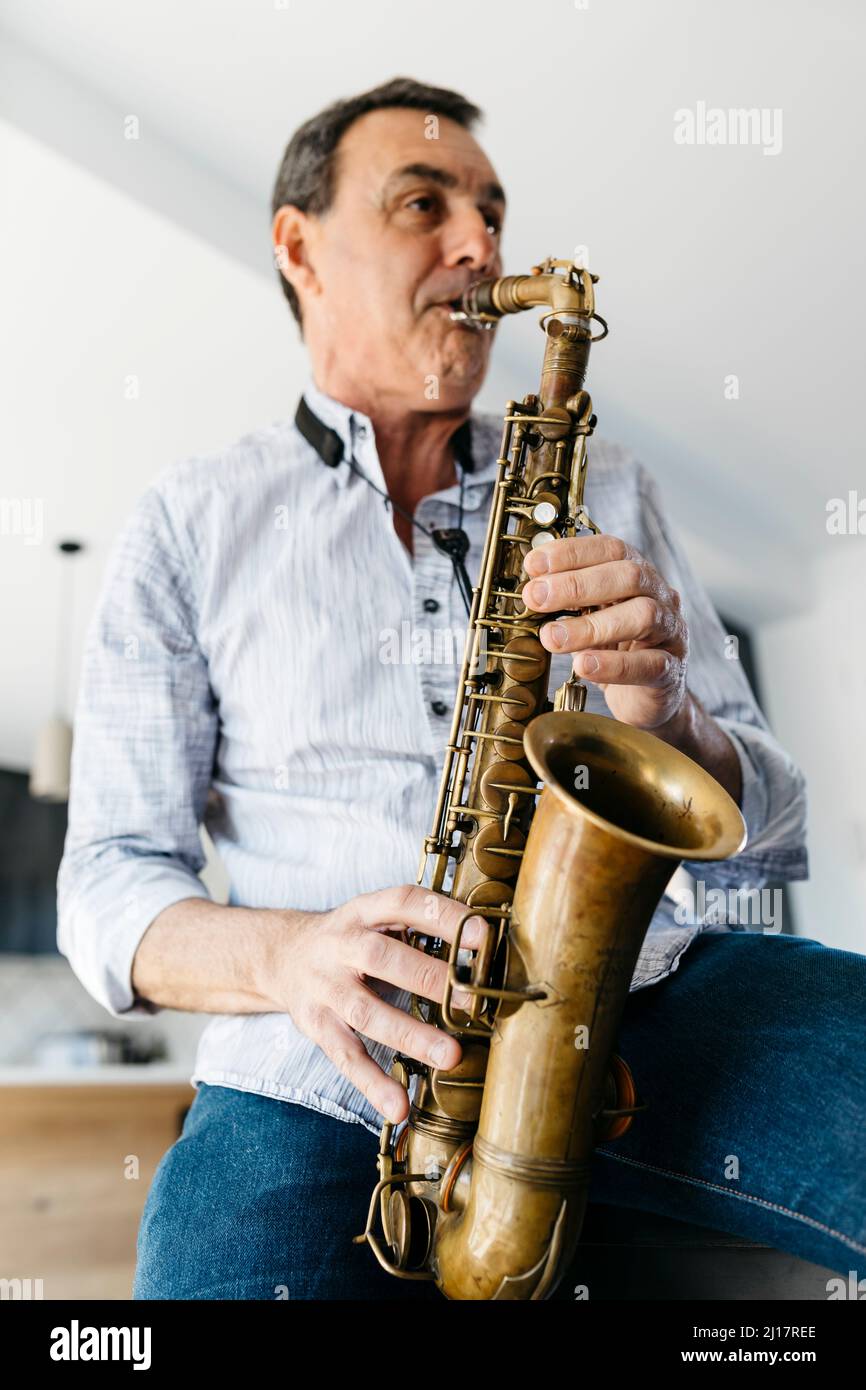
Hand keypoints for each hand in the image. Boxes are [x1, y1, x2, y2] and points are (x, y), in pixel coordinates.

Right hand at [268, 885, 486, 1125]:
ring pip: (367, 1013)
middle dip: (428, 978)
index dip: (441, 915)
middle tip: (470, 1000)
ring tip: (450, 1056)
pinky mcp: (316, 1025)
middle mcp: (340, 946)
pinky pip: (345, 1056)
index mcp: (363, 912)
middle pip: (381, 959)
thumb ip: (417, 927)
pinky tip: (398, 1105)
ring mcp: (325, 987)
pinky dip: (372, 1083)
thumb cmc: (350, 939)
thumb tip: (484, 945)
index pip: (403, 903)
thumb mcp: (376, 918)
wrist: (282, 956)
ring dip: (410, 1035)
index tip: (482, 935)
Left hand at [522, 533, 688, 730]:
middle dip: (576, 584)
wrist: (646, 694)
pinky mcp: (670, 669)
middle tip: (536, 598)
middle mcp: (660, 596)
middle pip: (629, 576)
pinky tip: (583, 665)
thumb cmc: (616, 648)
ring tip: (552, 638)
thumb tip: (532, 589)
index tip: (534, 564)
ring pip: (643, 616)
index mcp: (639, 574)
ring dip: (591, 626)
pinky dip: (613, 665)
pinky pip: (648, 664)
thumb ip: (568, 601)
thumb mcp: (590, 616)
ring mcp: (670, 632)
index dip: (572, 553)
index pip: (611, 549)